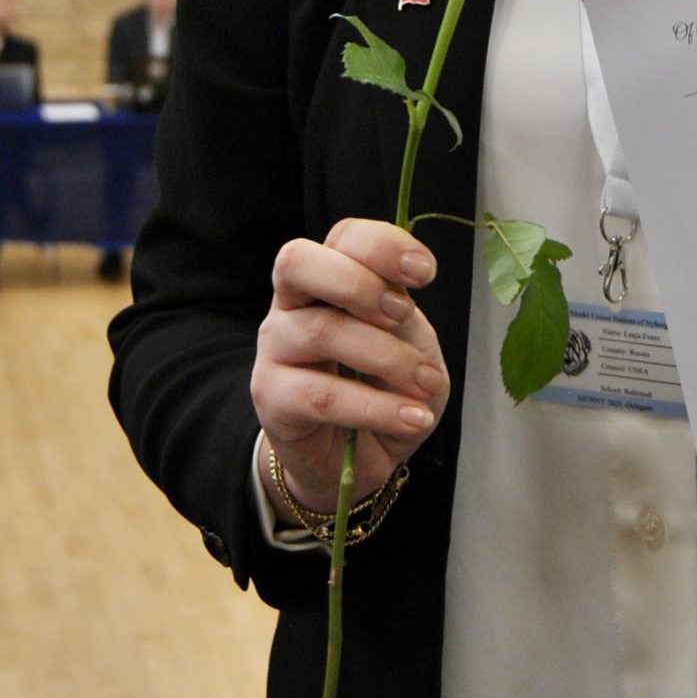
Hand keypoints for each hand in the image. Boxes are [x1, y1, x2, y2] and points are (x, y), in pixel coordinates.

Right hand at [252, 220, 448, 516]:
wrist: (355, 459)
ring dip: (386, 357)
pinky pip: (322, 395)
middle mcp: (293, 303)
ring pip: (322, 331)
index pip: (343, 237)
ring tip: (425, 385)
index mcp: (330, 278)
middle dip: (359, 282)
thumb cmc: (384, 389)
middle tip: (403, 314)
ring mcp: (275, 347)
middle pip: (299, 261)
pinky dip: (376, 408)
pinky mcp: (271, 396)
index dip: (383, 245)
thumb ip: (400, 318)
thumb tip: (400, 307)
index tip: (425, 272)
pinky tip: (411, 418)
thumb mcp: (409, 346)